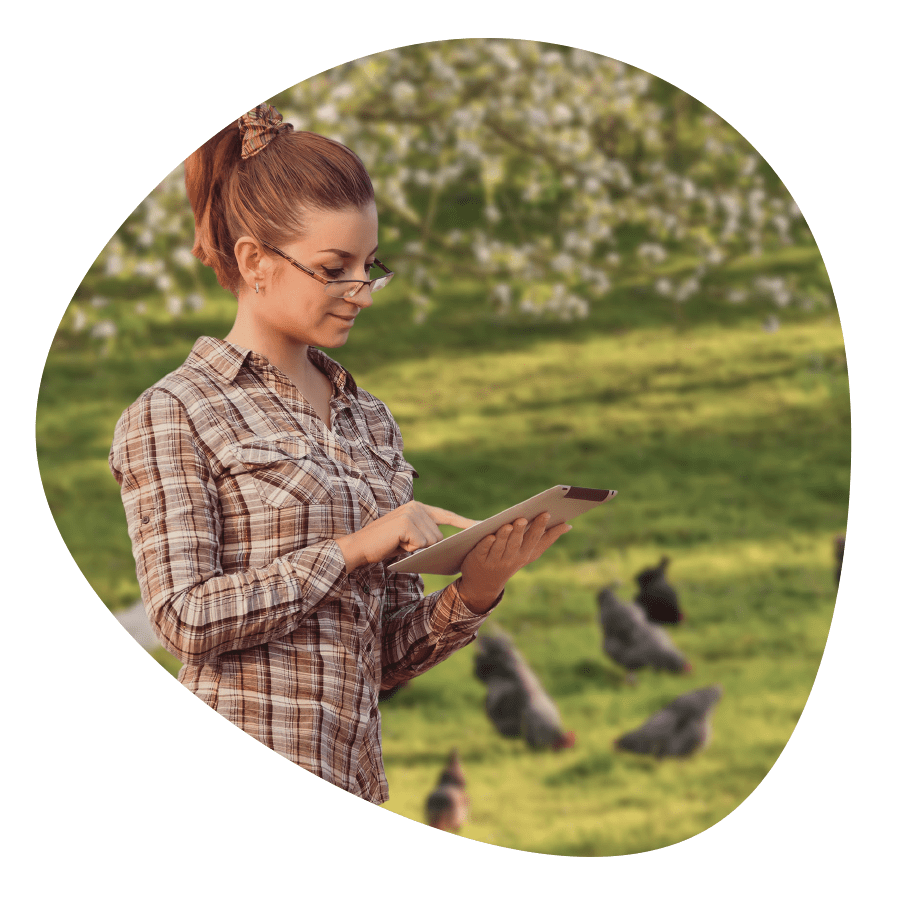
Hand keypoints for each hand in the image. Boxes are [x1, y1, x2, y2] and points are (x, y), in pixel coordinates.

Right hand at [335, 501, 477, 571]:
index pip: (446, 515)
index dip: (464, 522)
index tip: (482, 526)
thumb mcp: (409, 538)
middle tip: (403, 545)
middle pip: (439, 536)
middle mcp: (416, 506)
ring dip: (416, 549)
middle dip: (425, 547)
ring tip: (398, 543)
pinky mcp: (406, 523)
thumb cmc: (384, 546)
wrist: (359, 547)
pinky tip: (396, 544)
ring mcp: (411, 513)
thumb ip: (425, 536)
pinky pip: (421, 544)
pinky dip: (410, 549)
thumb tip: (446, 544)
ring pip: (431, 542)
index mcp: (418, 508)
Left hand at [456, 513, 571, 613]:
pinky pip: (483, 551)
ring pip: (500, 547)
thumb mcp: (530, 552)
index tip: (546, 513)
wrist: (485, 583)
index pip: (535, 540)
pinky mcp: (478, 559)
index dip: (540, 527)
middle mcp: (511, 558)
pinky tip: (489, 536)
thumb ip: (547, 538)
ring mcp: (494, 560)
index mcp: (525, 554)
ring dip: (504, 536)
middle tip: (522, 518)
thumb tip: (568, 525)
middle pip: (517, 544)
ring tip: (508, 525)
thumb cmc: (511, 559)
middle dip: (521, 531)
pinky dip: (486, 544)